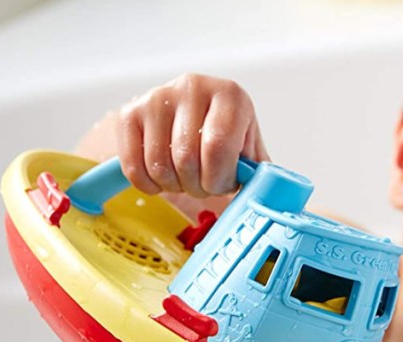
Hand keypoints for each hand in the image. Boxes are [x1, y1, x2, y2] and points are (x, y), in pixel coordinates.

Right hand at [116, 74, 269, 197]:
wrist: (187, 115)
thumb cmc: (223, 136)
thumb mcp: (248, 147)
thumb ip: (259, 170)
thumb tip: (273, 193)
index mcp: (230, 95)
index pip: (219, 146)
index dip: (219, 178)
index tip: (221, 185)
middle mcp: (194, 87)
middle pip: (187, 158)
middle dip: (197, 186)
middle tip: (203, 186)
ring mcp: (158, 97)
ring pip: (159, 165)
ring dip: (173, 186)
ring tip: (184, 180)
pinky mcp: (130, 112)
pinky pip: (134, 165)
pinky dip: (148, 185)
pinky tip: (161, 180)